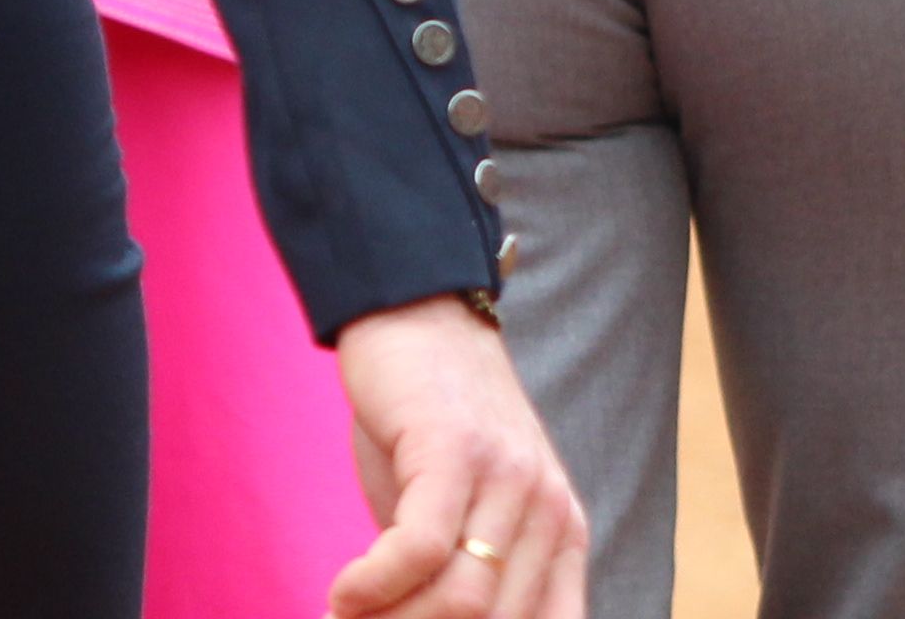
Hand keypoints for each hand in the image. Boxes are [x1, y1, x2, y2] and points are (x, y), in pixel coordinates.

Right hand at [329, 296, 586, 617]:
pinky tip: (342, 593)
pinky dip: (371, 588)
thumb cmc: (432, 428)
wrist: (418, 316)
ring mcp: (508, 478)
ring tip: (345, 617)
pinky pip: (420, 550)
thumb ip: (466, 579)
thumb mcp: (469, 515)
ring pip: (460, 604)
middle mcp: (550, 513)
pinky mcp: (456, 450)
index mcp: (562, 538)